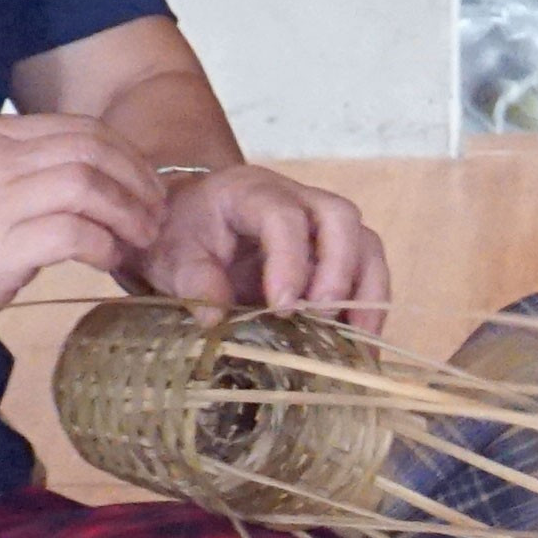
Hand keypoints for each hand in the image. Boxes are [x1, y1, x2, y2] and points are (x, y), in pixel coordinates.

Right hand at [0, 113, 169, 336]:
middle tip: (156, 212)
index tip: (147, 185)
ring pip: (88, 186)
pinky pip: (75, 235)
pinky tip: (109, 259)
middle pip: (93, 151)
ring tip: (142, 236)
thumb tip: (101, 176)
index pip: (82, 129)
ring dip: (128, 212)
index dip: (127, 156)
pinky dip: (105, 246)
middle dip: (138, 181)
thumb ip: (30, 168)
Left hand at [141, 163, 392, 321]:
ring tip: (357, 342)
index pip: (284, 216)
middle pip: (340, 218)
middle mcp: (296, 198)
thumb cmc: (180, 234)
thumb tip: (216, 318)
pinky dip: (368, 308)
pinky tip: (359, 346)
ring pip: (365, 244)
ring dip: (366, 294)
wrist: (185, 222)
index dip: (290, 261)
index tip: (282, 307)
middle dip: (339, 270)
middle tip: (322, 317)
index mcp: (251, 191)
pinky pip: (366, 272)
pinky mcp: (334, 251)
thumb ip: (192, 280)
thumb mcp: (170, 256)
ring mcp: (320, 224)